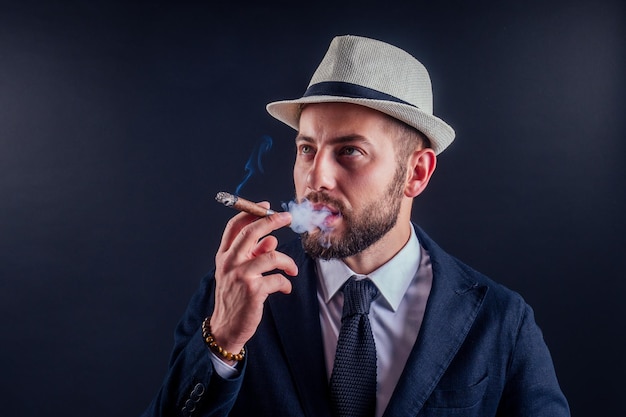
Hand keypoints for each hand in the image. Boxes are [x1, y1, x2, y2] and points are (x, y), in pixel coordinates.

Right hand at [209, 202, 296, 362]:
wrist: (226, 327)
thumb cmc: (235, 298)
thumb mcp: (239, 273)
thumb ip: (253, 255)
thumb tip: (271, 240)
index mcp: (224, 256)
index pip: (234, 227)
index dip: (250, 213)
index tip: (266, 206)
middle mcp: (230, 262)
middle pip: (252, 232)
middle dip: (272, 221)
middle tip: (287, 218)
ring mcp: (241, 275)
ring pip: (272, 255)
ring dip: (288, 262)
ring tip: (292, 270)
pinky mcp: (253, 290)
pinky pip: (278, 279)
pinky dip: (286, 283)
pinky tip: (286, 289)